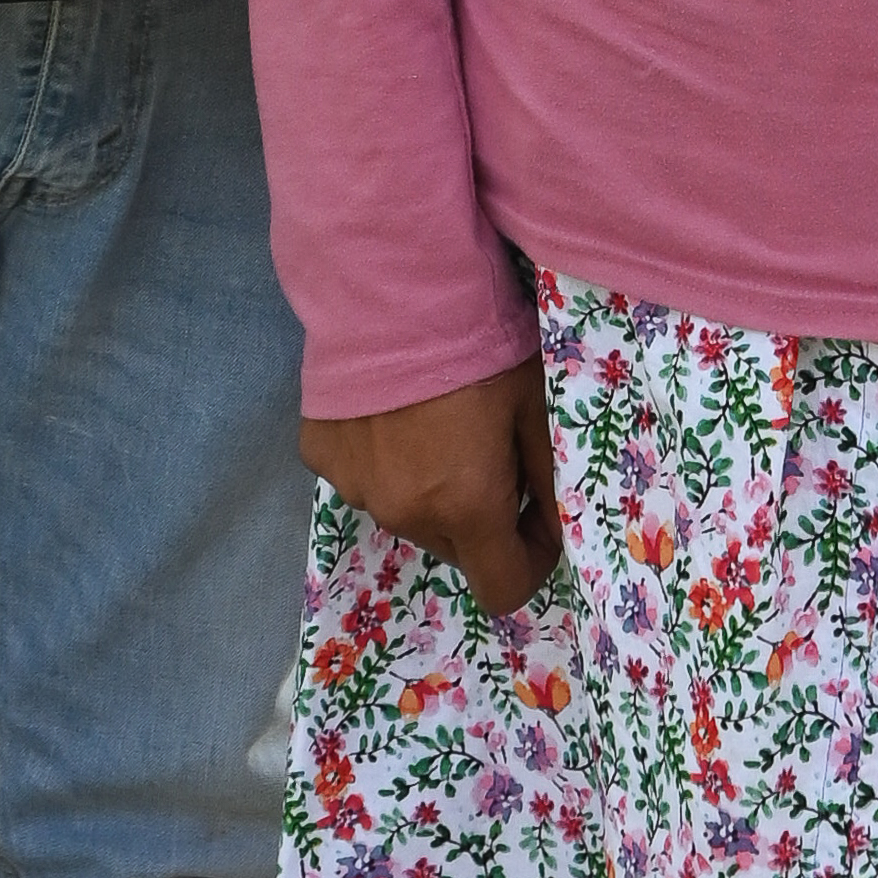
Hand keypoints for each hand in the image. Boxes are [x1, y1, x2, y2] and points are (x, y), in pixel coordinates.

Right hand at [307, 360, 561, 620]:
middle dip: (481, 519)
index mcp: (466, 508)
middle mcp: (404, 513)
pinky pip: (362, 477)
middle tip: (490, 454)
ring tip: (436, 425)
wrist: (390, 288)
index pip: (502, 588)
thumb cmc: (479, 346)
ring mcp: (354, 487)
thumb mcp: (536, 408)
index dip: (530, 561)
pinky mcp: (319, 456)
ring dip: (429, 491)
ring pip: (407, 513)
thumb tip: (558, 525)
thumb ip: (551, 480)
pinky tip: (390, 411)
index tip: (537, 520)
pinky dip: (382, 460)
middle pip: (455, 548)